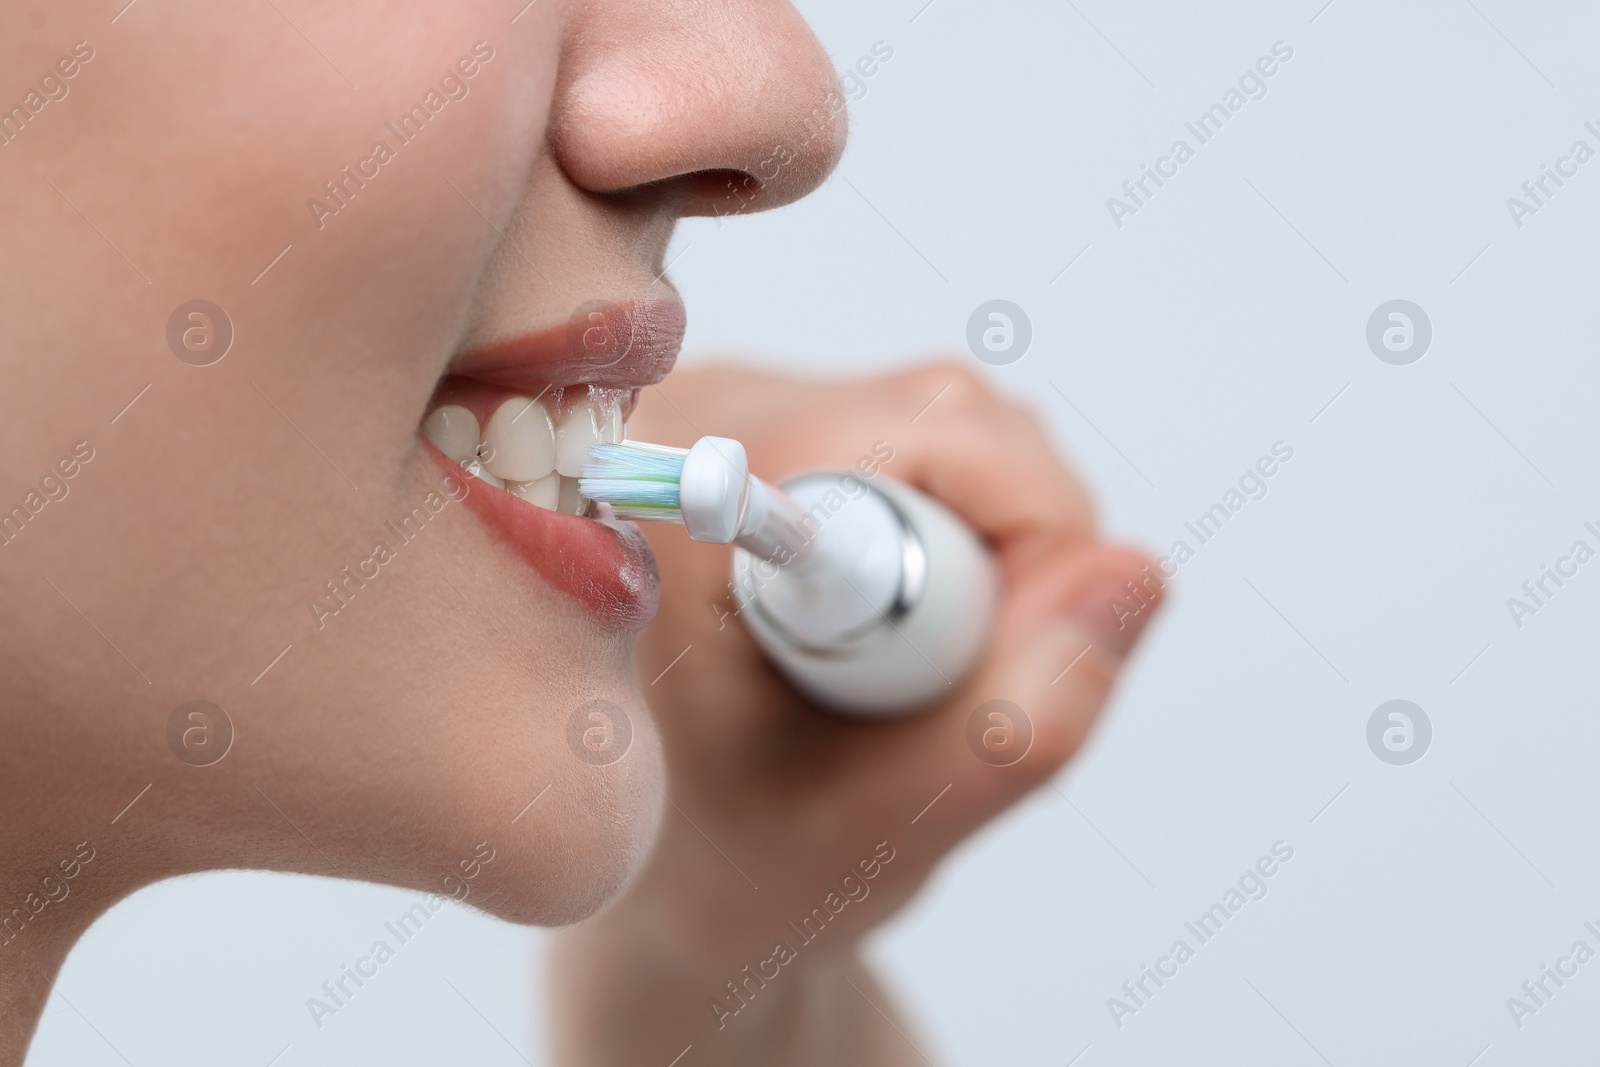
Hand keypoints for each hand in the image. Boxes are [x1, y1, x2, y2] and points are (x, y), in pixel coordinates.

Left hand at [550, 362, 1162, 1064]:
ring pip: (959, 435)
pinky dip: (944, 545)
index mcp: (692, 501)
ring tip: (895, 678)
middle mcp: (707, 418)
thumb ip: (1014, 724)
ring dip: (978, 561)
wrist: (659, 870)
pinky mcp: (777, 426)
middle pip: (960, 426)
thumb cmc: (742, 860)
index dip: (1000, 577)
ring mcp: (738, 410)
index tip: (938, 689)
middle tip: (929, 694)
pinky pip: (928, 449)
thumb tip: (1134, 571)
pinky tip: (878, 633)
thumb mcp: (878, 830)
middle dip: (1001, 568)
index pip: (937, 448)